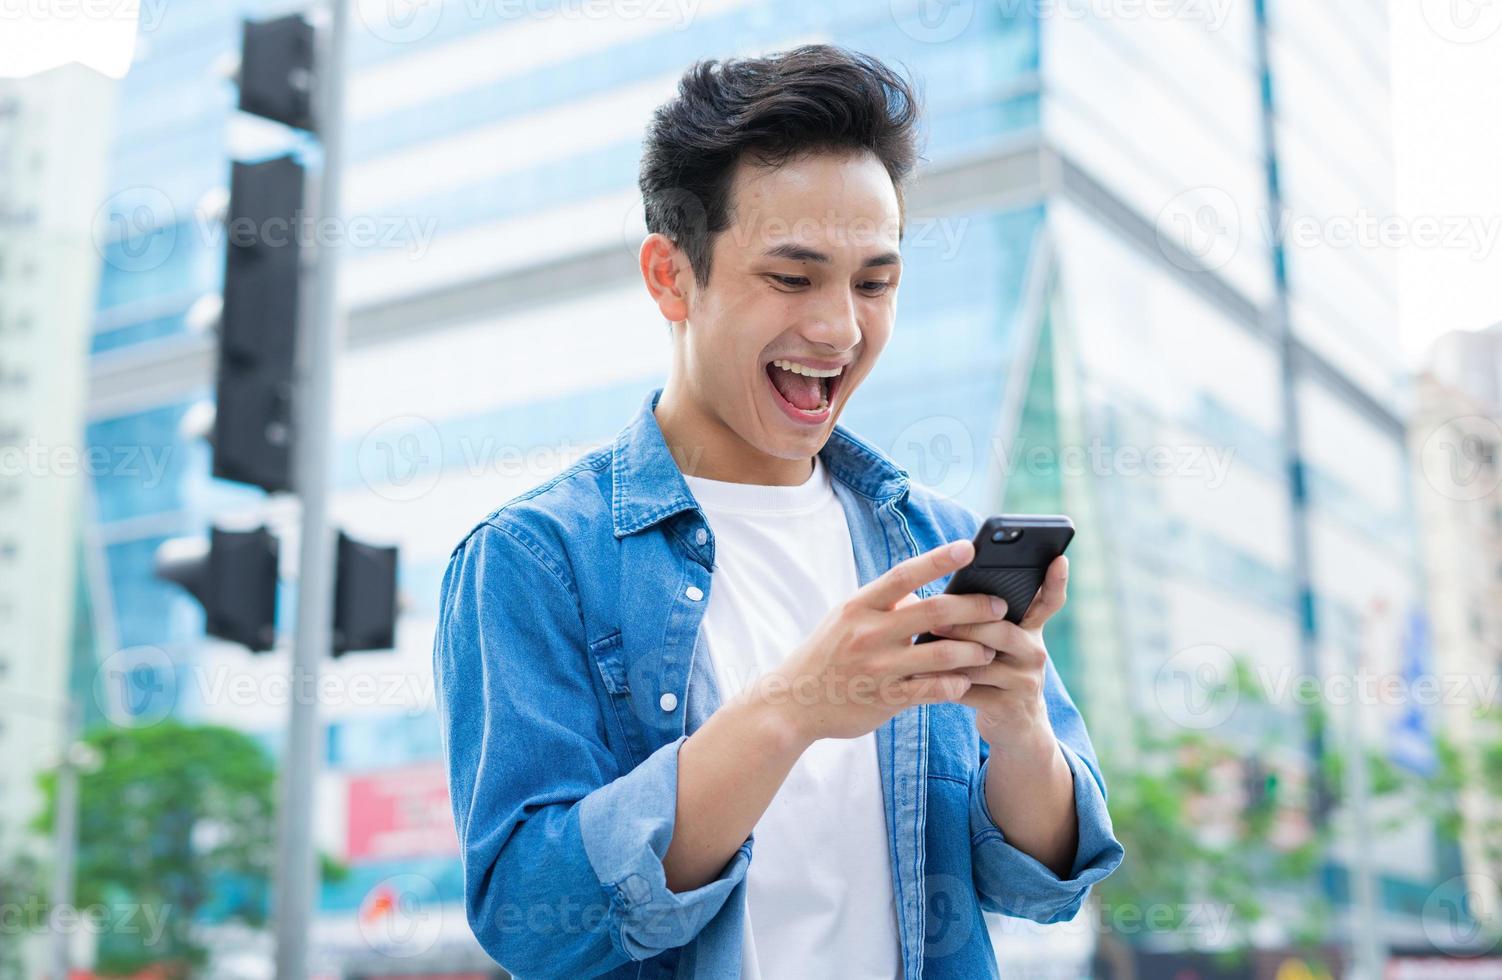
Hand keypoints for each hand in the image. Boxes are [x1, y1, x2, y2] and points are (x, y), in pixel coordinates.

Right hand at [749, 539, 1005, 744]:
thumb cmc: (826, 655)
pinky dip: (955, 684)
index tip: (969, 548)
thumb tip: (924, 592)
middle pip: (935, 612)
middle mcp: (869, 633)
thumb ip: (883, 606)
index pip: (904, 575)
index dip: (938, 559)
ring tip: (988, 650)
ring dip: (974, 650)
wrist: (792, 703)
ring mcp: (878, 668)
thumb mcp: (845, 620)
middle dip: (975, 607)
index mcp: (859, 606)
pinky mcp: (886, 700)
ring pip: (943, 654)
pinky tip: (964, 682)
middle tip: (1000, 606)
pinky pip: (934, 690)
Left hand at [918, 554, 1068, 756]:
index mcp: (1031, 629)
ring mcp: (1025, 681)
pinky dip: (943, 683)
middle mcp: (1035, 652)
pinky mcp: (1008, 707)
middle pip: (1002, 632)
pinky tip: (922, 678)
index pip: (1050, 602)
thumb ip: (985, 619)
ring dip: (949, 656)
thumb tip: (944, 596)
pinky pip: (970, 690)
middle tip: (935, 620)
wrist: (1014, 726)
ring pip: (982, 663)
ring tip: (921, 649)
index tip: (1059, 559)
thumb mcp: (999, 644)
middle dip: (966, 625)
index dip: (1056, 582)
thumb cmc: (995, 671)